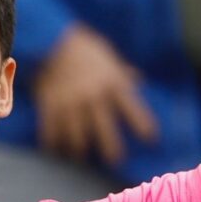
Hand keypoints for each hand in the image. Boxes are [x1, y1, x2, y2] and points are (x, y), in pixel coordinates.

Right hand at [34, 25, 158, 165]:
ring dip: (80, 150)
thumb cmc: (84, 48)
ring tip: (81, 154)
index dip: (143, 127)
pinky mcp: (50, 107)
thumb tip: (139, 80)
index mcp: (112, 83)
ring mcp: (71, 104)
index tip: (151, 140)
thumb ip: (122, 72)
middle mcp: (93, 98)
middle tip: (115, 161)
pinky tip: (57, 146)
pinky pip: (52, 134)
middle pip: (106, 134)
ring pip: (78, 140)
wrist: (50, 40)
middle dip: (112, 151)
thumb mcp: (108, 56)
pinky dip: (54, 143)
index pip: (134, 111)